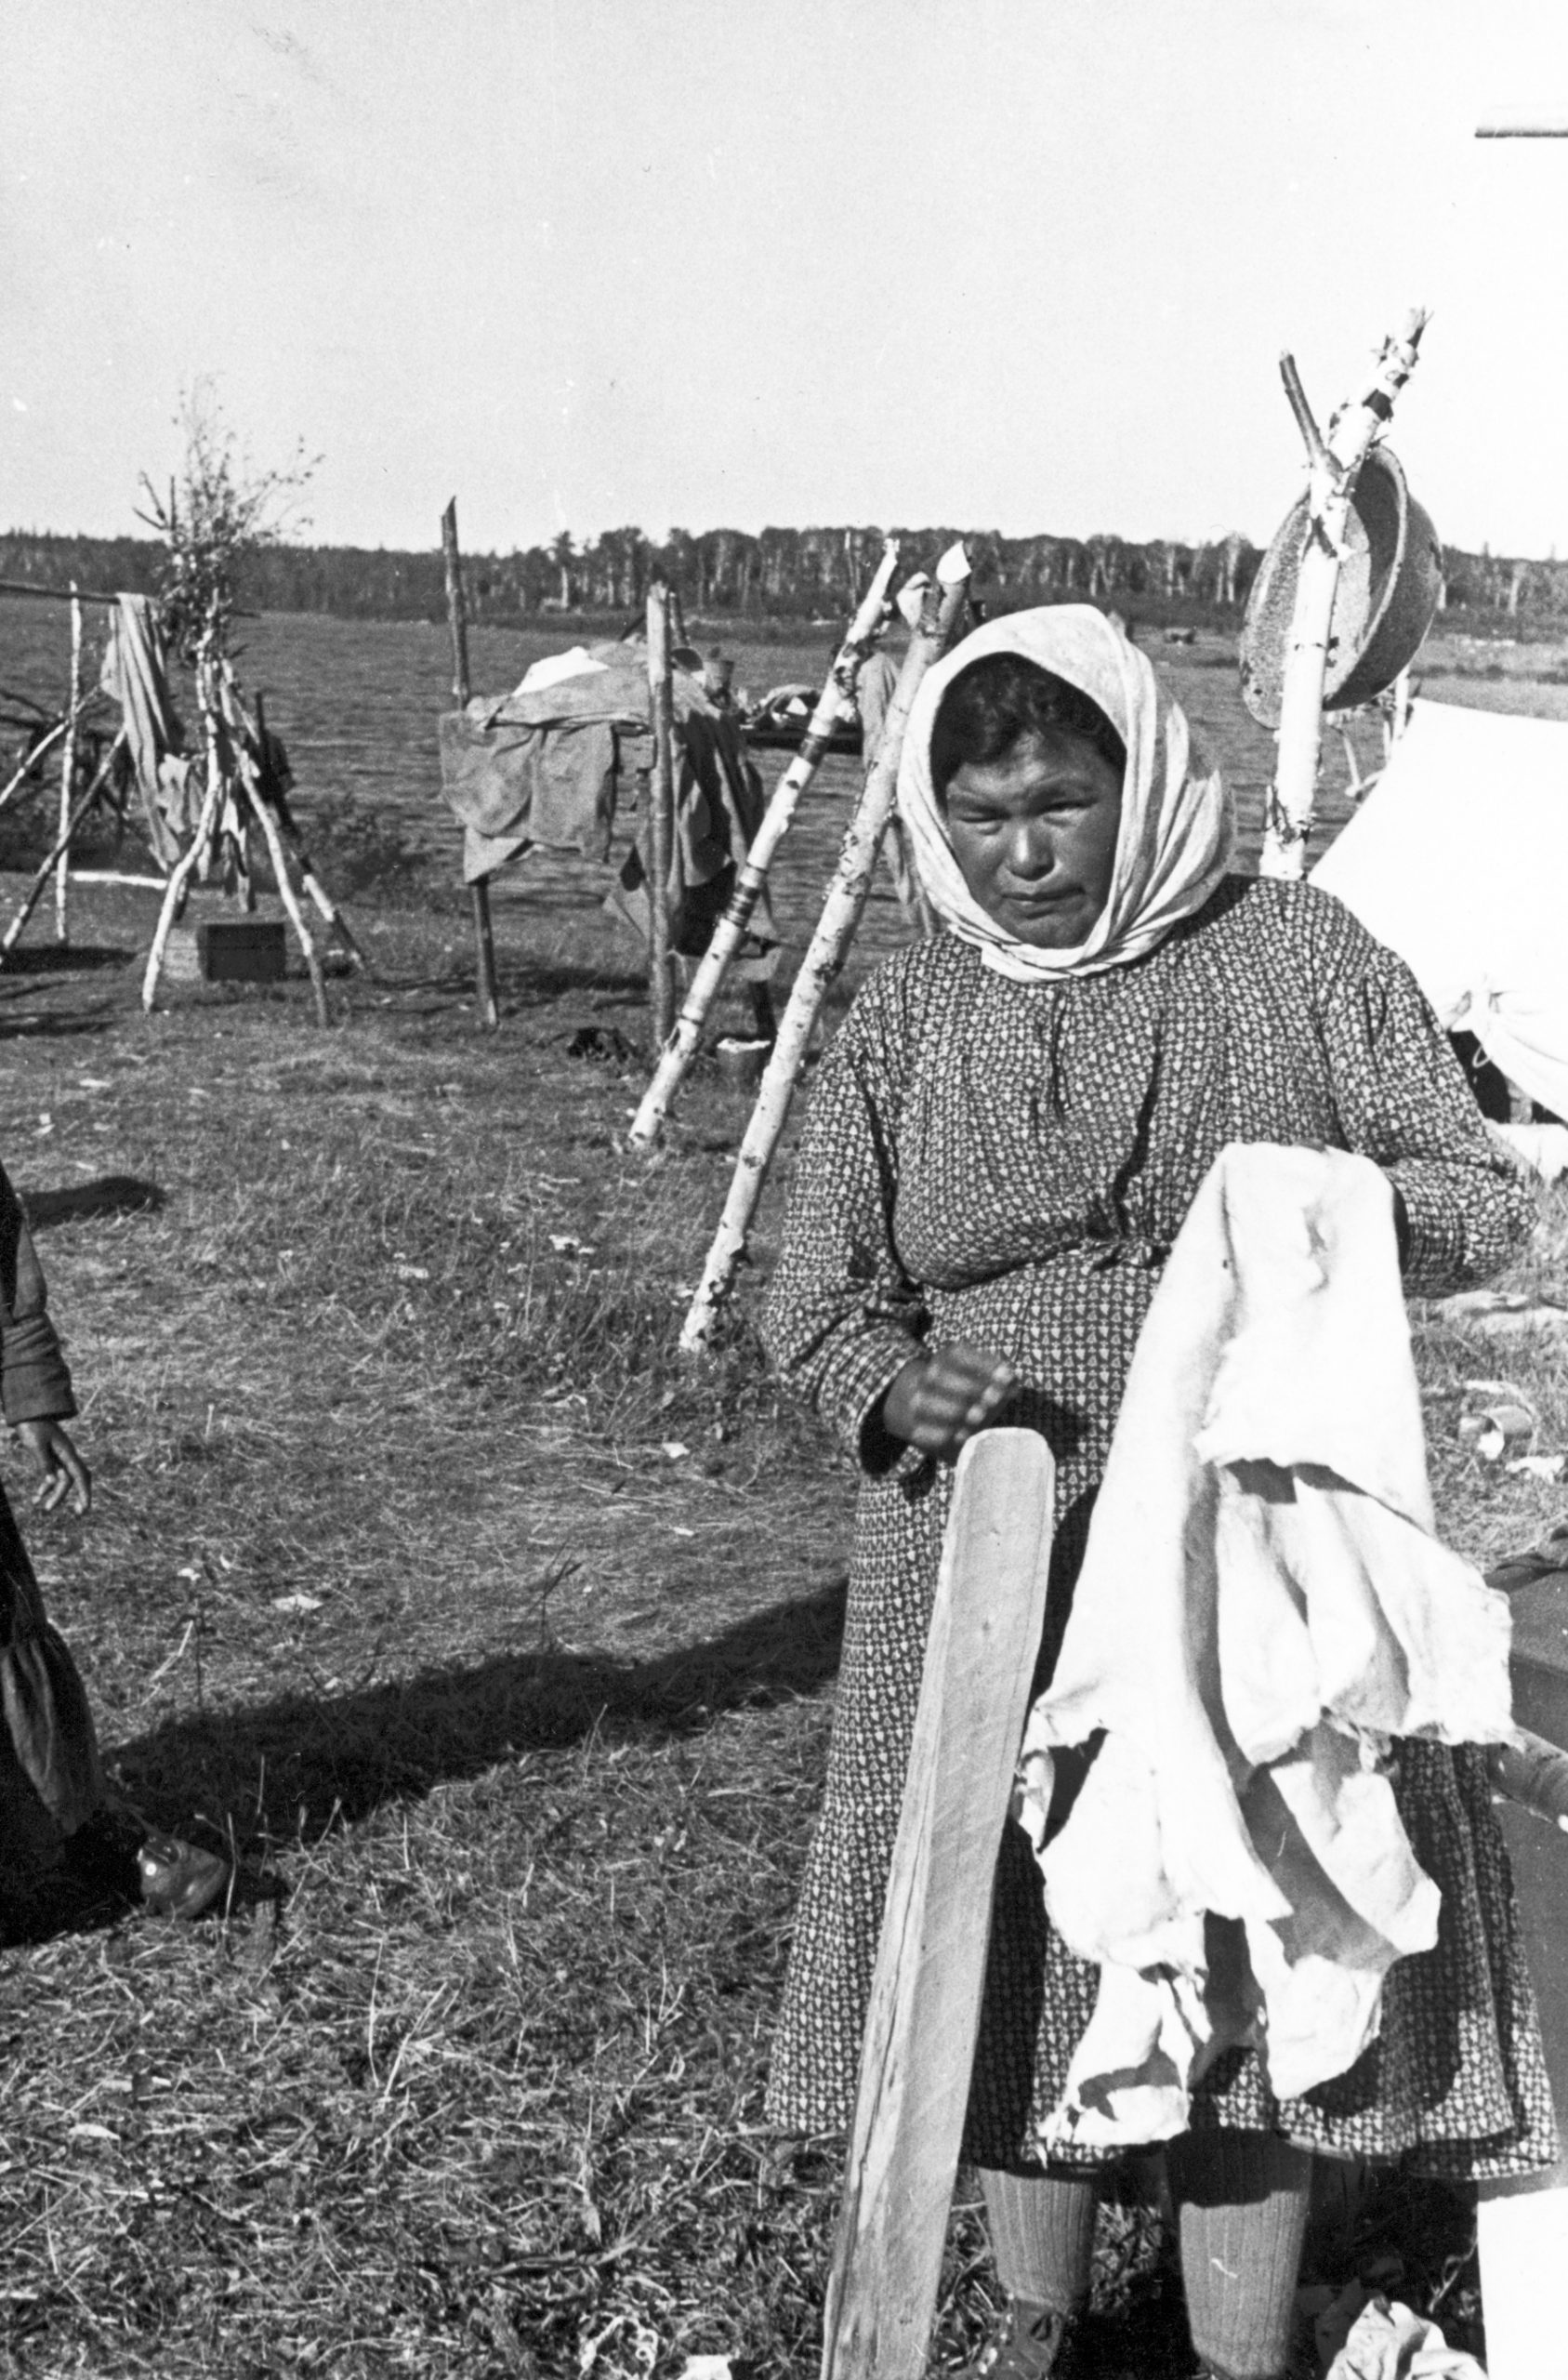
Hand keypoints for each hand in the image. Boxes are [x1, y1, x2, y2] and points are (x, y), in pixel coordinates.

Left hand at [15, 1419, 91, 1516]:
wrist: (28, 1411)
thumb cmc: (32, 1426)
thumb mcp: (36, 1445)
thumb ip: (45, 1463)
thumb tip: (53, 1482)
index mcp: (66, 1452)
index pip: (79, 1475)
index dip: (84, 1491)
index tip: (84, 1507)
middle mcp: (66, 1455)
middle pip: (73, 1479)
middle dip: (74, 1496)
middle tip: (77, 1513)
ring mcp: (59, 1456)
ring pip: (62, 1479)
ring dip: (55, 1494)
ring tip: (44, 1508)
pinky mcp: (50, 1457)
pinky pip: (51, 1475)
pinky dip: (45, 1486)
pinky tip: (36, 1497)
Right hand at [880, 1340, 1017, 1459]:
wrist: (922, 1409)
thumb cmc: (965, 1395)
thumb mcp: (982, 1382)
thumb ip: (1000, 1381)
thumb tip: (1012, 1381)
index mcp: (944, 1359)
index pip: (958, 1354)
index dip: (983, 1364)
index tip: (1007, 1375)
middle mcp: (925, 1377)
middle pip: (939, 1375)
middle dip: (969, 1387)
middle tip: (994, 1398)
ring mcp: (913, 1402)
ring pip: (925, 1402)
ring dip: (954, 1410)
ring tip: (979, 1418)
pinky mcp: (911, 1428)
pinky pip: (920, 1431)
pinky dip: (939, 1434)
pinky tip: (960, 1437)